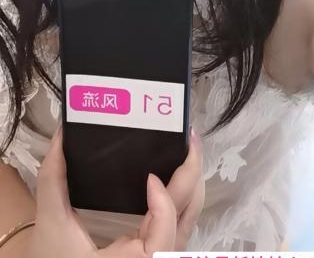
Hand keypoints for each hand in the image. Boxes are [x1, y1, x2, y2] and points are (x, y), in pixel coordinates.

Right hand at [29, 125, 203, 256]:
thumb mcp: (53, 223)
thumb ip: (54, 180)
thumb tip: (61, 136)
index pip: (165, 230)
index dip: (164, 201)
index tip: (149, 176)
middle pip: (187, 214)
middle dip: (191, 174)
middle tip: (188, 137)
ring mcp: (160, 255)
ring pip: (188, 217)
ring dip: (190, 182)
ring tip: (186, 148)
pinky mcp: (158, 250)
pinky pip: (180, 221)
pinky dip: (181, 194)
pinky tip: (176, 172)